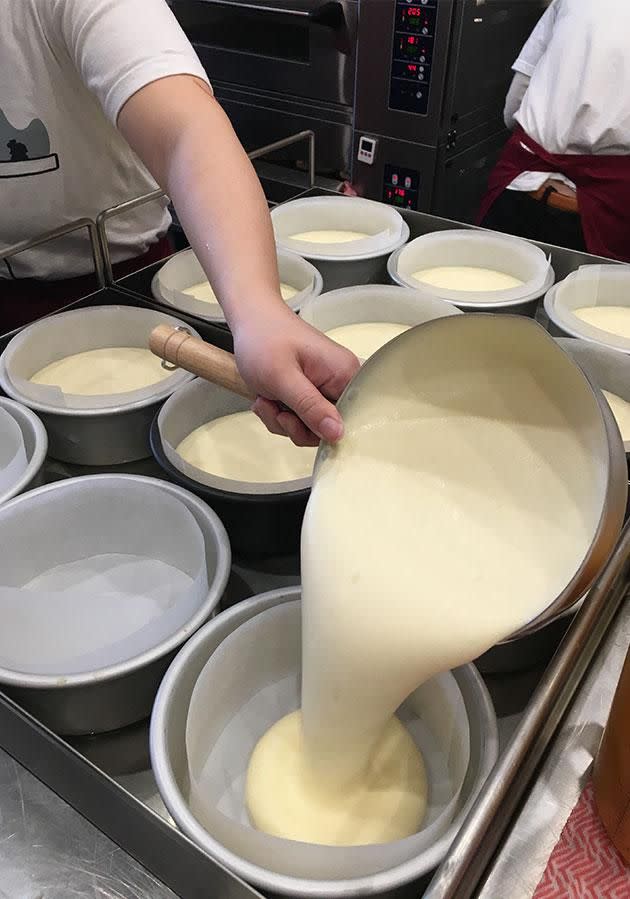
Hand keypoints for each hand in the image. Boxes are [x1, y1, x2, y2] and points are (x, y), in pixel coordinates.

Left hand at [232, 305, 359, 445]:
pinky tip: (266, 397)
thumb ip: (311, 407)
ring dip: (281, 420)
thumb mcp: (283, 378)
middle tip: (274, 408)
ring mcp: (324, 389)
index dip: (321, 431)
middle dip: (294, 426)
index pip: (349, 421)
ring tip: (266, 398)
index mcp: (345, 374)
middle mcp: (340, 383)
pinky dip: (278, 415)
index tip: (292, 420)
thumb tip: (338, 434)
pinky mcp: (309, 393)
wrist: (250, 319)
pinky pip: (299, 420)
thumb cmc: (264, 339)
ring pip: (309, 428)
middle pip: (327, 428)